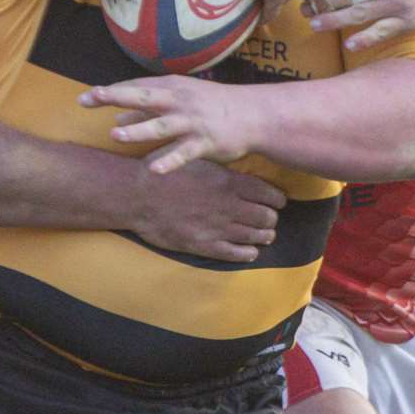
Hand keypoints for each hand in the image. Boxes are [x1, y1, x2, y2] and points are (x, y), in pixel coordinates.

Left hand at [80, 75, 255, 173]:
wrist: (255, 115)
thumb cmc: (211, 107)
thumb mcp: (179, 102)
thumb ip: (147, 111)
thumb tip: (116, 119)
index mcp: (171, 87)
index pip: (135, 86)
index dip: (110, 92)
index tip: (84, 98)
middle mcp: (179, 101)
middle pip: (143, 96)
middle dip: (115, 97)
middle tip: (89, 99)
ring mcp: (192, 121)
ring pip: (162, 125)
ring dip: (139, 130)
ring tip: (115, 135)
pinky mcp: (206, 142)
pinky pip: (184, 153)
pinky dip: (169, 160)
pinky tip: (153, 169)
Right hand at [125, 155, 282, 262]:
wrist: (136, 195)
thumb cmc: (163, 172)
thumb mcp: (195, 159)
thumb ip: (221, 169)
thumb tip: (240, 172)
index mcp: (228, 183)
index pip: (270, 194)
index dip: (277, 199)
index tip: (277, 201)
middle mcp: (229, 206)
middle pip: (267, 217)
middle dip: (271, 218)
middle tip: (269, 218)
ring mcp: (218, 228)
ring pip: (256, 236)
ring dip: (264, 235)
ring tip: (264, 234)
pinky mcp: (205, 245)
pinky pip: (237, 254)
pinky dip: (249, 253)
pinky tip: (249, 250)